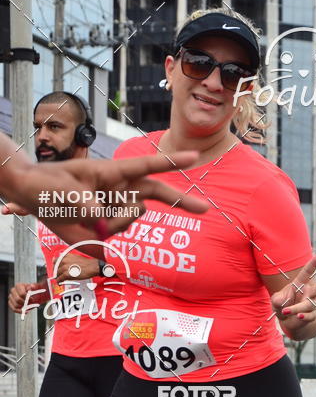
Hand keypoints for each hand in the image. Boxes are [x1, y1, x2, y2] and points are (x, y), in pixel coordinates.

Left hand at [5, 151, 209, 244]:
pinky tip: (80, 226)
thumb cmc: (45, 184)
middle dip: (181, 201)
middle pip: (155, 194)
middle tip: (205, 208)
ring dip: (110, 223)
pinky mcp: (105, 229)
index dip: (170, 164)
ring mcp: (113, 210)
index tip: (195, 158)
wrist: (29, 196)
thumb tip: (101, 220)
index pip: (144, 167)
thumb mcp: (61, 191)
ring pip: (128, 221)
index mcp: (110, 173)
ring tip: (80, 215)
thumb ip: (84, 205)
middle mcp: (116, 191)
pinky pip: (111, 238)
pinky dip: (97, 237)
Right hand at [8, 282, 47, 313]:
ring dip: (23, 308)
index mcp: (18, 285)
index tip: (32, 299)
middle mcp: (13, 290)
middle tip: (30, 304)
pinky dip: (19, 311)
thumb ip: (33, 286)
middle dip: (25, 303)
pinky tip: (25, 312)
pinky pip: (13, 309)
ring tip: (29, 307)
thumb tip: (31, 286)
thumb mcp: (35, 287)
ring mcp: (11, 297)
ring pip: (16, 305)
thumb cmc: (32, 290)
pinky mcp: (10, 303)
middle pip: (18, 300)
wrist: (31, 294)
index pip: (22, 294)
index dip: (27, 298)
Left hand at [54, 253, 99, 283]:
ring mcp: (65, 267)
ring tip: (59, 280)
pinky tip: (60, 283)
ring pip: (57, 273)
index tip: (55, 269)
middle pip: (55, 267)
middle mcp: (64, 260)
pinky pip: (60, 278)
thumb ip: (68, 260)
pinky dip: (59, 281)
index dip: (55, 266)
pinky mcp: (67, 274)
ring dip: (57, 277)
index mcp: (66, 256)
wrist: (92, 267)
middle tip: (57, 275)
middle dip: (56, 272)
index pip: (55, 260)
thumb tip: (65, 265)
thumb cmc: (86, 263)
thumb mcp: (76, 258)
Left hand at [271, 253, 315, 339]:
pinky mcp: (311, 316)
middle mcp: (308, 293)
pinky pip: (309, 316)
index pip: (307, 272)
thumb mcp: (276, 300)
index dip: (313, 264)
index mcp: (300, 283)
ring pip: (308, 305)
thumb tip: (282, 302)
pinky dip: (304, 316)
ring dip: (296, 308)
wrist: (288, 321)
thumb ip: (277, 299)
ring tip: (286, 311)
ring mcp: (311, 305)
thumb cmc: (282, 305)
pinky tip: (299, 316)